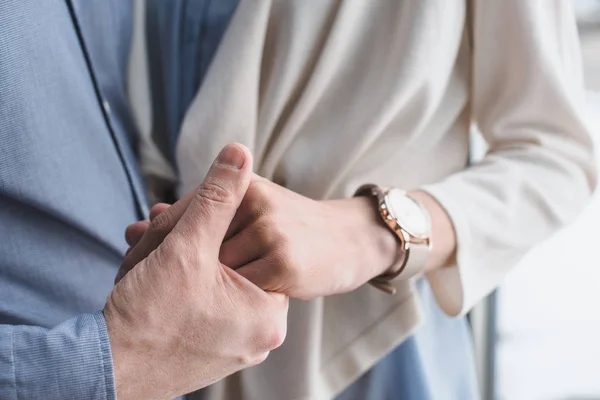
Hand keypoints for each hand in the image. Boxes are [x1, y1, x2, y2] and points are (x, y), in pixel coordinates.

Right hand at [104, 144, 287, 399]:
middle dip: (186, 243)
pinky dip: (176, 287)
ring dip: (176, 261)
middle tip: (149, 235)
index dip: (209, 227)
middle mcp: (260, 336)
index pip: (250, 246)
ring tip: (141, 258)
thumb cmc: (148, 317)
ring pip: (210, 283)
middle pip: (228, 265)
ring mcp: (235, 346)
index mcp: (269, 314)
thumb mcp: (186, 247)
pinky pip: (201, 306)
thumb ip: (217, 197)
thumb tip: (240, 152)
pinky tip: (147, 277)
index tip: (177, 229)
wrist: (105, 373)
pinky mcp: (210, 352)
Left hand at [121, 176, 398, 300]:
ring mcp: (272, 233)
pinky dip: (225, 297)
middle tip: (143, 270)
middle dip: (168, 254)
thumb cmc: (292, 227)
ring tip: (171, 289)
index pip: (191, 207)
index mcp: (247, 186)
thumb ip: (209, 211)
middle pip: (195, 235)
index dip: (160, 231)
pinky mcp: (285, 265)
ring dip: (190, 279)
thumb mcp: (252, 209)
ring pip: (214, 264)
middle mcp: (258, 202)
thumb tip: (149, 217)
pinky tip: (215, 302)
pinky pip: (238, 288)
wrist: (348, 240)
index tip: (137, 247)